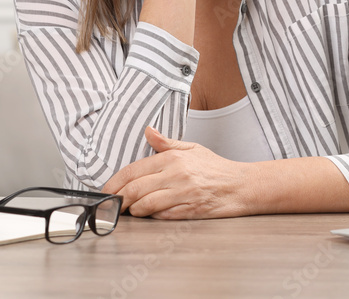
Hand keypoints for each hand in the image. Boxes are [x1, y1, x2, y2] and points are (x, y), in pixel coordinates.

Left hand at [101, 127, 252, 218]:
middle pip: (134, 189)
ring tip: (130, 210)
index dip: (115, 182)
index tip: (107, 189)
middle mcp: (176, 174)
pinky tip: (149, 214)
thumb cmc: (216, 168)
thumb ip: (166, 143)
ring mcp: (183, 193)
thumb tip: (148, 131)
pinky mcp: (189, 210)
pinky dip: (151, 217)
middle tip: (112, 204)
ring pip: (145, 205)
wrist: (241, 185)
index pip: (134, 170)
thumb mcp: (192, 149)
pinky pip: (161, 216)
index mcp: (173, 158)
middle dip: (118, 199)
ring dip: (133, 210)